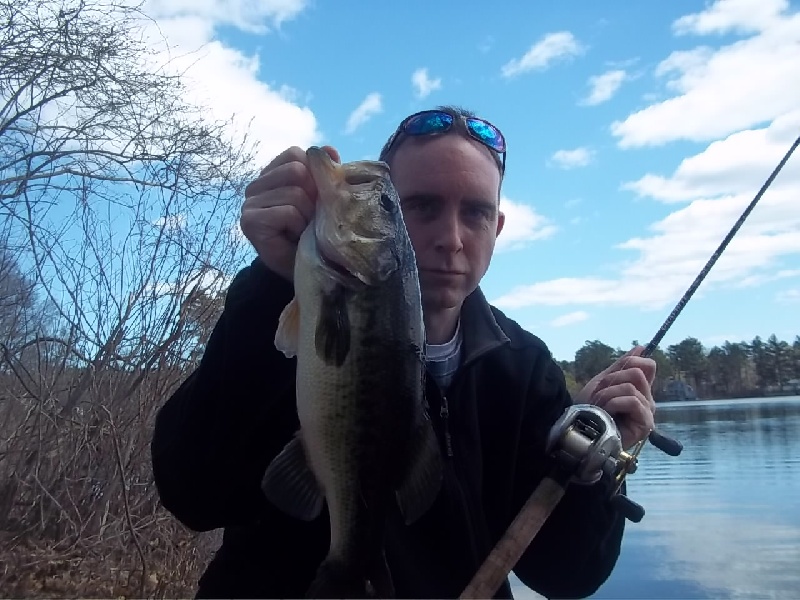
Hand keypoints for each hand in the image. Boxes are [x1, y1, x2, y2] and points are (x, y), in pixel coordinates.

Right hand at [240, 145, 340, 280]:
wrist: (301, 268)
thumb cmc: (312, 232)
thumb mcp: (323, 198)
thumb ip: (324, 174)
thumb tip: (330, 150)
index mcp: (272, 173)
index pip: (296, 154)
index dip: (315, 175)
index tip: (316, 198)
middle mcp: (256, 184)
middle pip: (297, 171)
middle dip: (313, 197)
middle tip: (310, 218)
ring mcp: (249, 202)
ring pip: (295, 193)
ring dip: (308, 216)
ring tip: (303, 229)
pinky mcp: (250, 221)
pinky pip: (287, 212)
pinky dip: (298, 226)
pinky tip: (293, 237)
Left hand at [573, 346, 656, 448]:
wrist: (580, 429)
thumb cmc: (590, 408)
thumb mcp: (604, 381)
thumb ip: (622, 365)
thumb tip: (642, 347)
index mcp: (639, 389)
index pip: (648, 366)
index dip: (632, 361)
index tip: (614, 370)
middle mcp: (647, 400)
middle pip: (638, 373)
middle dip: (612, 379)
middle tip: (599, 393)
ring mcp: (647, 413)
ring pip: (632, 387)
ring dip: (608, 394)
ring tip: (599, 405)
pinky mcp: (645, 425)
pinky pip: (633, 401)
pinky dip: (614, 403)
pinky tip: (607, 412)